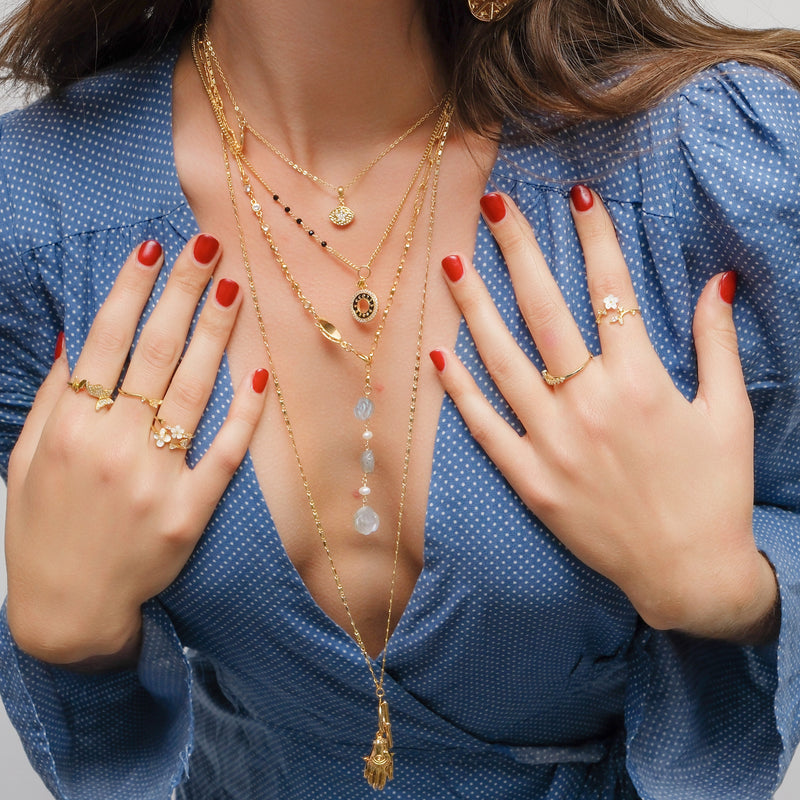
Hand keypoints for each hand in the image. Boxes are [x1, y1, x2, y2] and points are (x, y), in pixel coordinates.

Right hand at [5, 236, 268, 665]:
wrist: (65, 611)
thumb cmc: (42, 529)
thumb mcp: (23, 460)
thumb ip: (52, 396)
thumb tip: (76, 335)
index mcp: (68, 429)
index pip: (105, 341)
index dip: (132, 291)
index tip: (154, 250)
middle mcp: (112, 447)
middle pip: (156, 353)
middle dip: (183, 292)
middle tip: (208, 245)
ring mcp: (155, 481)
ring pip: (193, 391)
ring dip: (216, 334)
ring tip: (232, 288)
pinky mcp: (189, 512)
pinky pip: (225, 453)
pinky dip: (243, 412)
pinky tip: (259, 370)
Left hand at [431, 188, 778, 643]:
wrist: (689, 573)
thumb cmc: (714, 491)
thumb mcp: (728, 413)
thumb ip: (716, 343)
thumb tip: (716, 281)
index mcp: (641, 382)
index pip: (611, 290)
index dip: (594, 235)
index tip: (575, 192)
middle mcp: (590, 405)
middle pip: (545, 312)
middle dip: (518, 251)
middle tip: (492, 206)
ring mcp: (553, 444)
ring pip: (503, 362)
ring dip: (474, 308)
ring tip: (451, 263)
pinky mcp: (531, 481)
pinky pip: (486, 429)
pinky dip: (460, 392)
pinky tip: (439, 353)